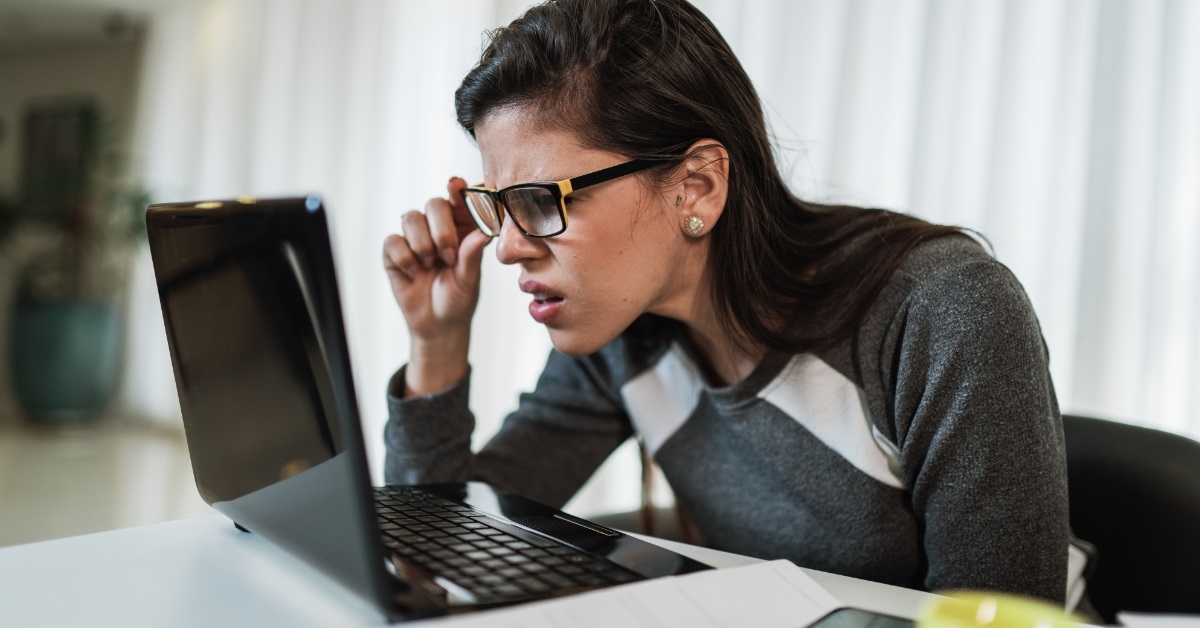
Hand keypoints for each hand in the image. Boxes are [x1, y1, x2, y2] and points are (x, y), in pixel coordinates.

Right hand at [383, 177, 491, 393]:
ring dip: (422, 243)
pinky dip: (404, 257)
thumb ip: (472, 256)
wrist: (437, 326)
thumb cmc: (459, 299)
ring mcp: (414, 238)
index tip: (455, 184)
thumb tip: (482, 233)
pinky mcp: (394, 252)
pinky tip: (413, 273)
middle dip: (440, 228)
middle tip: (448, 256)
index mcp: (462, 229)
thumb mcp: (469, 281)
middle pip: (433, 204)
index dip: (457, 189)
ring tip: (431, 265)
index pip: (459, 201)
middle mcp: (438, 228)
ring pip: (410, 217)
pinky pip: (393, 240)